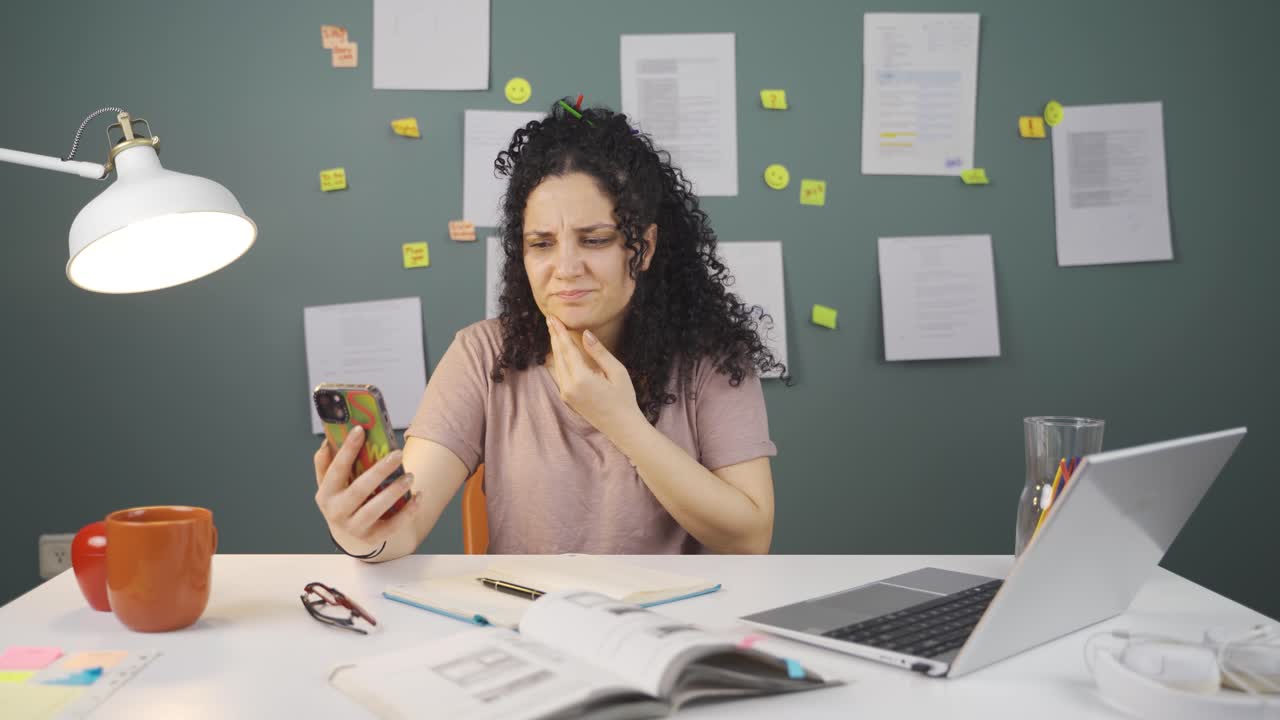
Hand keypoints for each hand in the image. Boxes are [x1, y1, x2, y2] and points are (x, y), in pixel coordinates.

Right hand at [313, 425, 418, 551]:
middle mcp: (337, 513)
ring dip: (395, 491)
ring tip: (410, 476)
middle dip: (379, 471)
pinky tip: (418, 496)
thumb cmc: (341, 500)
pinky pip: (392, 526)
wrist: (348, 535)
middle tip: (397, 454)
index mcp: (325, 495)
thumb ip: (325, 463)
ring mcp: (354, 528)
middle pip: (359, 490)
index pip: (336, 469)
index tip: (360, 430)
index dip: (347, 450)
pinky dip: (408, 512)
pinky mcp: (372, 538)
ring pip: (375, 509)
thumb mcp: (329, 484)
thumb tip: (327, 440)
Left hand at [546, 315, 642, 435]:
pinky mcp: (567, 398)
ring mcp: (566, 394)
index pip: (567, 349)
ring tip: (553, 331)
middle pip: (558, 355)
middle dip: (554, 336)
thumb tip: (585, 333)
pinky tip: (558, 351)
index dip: (560, 332)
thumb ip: (599, 352)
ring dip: (555, 347)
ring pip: (557, 364)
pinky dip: (558, 359)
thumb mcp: (617, 371)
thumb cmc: (624, 398)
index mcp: (581, 378)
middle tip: (549, 318)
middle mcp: (568, 386)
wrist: (622, 427)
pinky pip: (559, 374)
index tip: (553, 317)